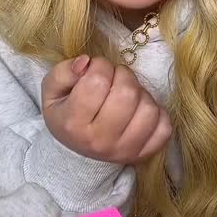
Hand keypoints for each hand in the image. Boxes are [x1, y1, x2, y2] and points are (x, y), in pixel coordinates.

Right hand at [42, 55, 171, 164]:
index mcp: (73, 123)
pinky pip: (164, 127)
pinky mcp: (144, 154)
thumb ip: (64, 72)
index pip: (97, 81)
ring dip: (140, 94)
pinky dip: (156, 113)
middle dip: (123, 75)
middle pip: (127, 93)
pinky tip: (139, 112)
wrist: (77, 154)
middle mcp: (100, 140)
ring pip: (148, 108)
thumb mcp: (52, 93)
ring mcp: (125, 150)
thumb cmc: (66, 116)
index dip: (100, 65)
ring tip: (127, 96)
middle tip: (114, 79)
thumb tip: (86, 62)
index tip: (95, 70)